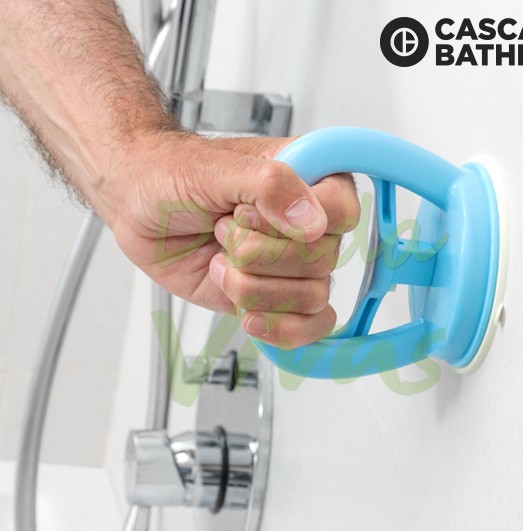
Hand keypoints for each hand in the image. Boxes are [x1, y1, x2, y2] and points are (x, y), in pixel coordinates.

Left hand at [97, 130, 359, 348]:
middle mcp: (308, 225)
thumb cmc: (173, 177)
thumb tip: (313, 222)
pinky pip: (308, 326)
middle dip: (259, 254)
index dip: (293, 224)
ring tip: (222, 262)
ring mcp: (292, 265)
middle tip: (223, 230)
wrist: (138, 207)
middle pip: (323, 260)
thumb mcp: (215, 169)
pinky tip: (249, 314)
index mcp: (308, 180)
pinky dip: (280, 328)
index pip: (343, 211)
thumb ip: (269, 186)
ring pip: (312, 297)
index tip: (247, 213)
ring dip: (254, 287)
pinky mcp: (276, 297)